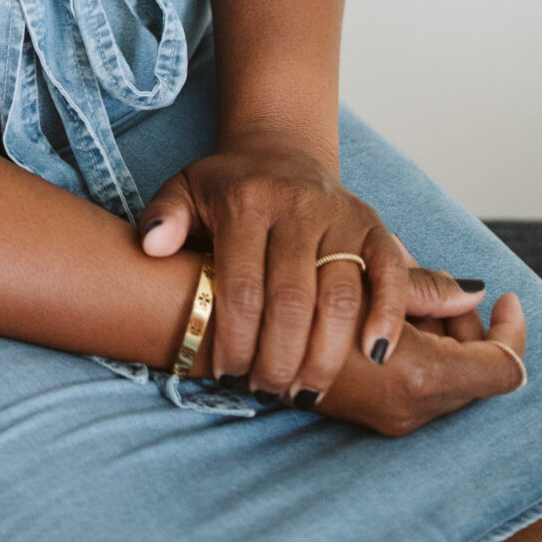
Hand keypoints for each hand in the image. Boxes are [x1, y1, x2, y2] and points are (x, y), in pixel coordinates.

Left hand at [139, 137, 483, 401]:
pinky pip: (389, 273)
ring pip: (341, 297)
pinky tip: (374, 355)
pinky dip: (388, 315)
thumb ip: (163, 217)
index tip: (227, 376)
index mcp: (245, 202)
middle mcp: (295, 207)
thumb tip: (152, 247)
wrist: (281, 150)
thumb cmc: (229, 186)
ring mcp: (339, 216)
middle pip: (293, 301)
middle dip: (279, 360)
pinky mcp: (373, 224)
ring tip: (305, 391)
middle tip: (268, 392)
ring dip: (326, 355)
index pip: (242, 287)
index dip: (235, 340)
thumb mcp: (185, 189)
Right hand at [312, 289, 528, 434]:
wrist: (229, 324)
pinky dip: (420, 353)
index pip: (502, 367)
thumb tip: (472, 293)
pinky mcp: (369, 414)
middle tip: (447, 294)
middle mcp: (409, 407)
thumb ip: (426, 288)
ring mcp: (389, 416)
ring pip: (448, 380)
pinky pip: (418, 385)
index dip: (510, 331)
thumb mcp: (370, 275)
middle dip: (469, 330)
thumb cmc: (301, 287)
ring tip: (412, 301)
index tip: (507, 299)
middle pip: (475, 373)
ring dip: (443, 341)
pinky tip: (390, 319)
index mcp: (420, 376)